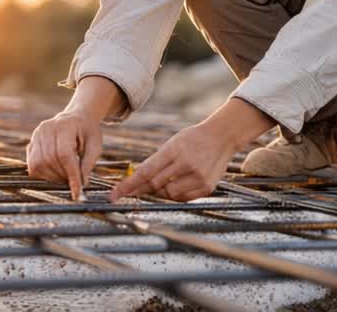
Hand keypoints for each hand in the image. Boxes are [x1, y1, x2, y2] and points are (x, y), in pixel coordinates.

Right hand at [25, 111, 101, 199]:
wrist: (77, 118)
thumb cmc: (87, 132)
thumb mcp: (95, 145)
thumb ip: (89, 163)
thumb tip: (81, 183)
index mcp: (64, 125)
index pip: (64, 154)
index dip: (71, 175)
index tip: (77, 192)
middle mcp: (46, 128)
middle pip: (50, 160)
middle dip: (63, 176)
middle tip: (74, 182)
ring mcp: (36, 135)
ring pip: (38, 165)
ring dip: (52, 177)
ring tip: (65, 176)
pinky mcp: (31, 143)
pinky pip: (32, 166)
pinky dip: (44, 174)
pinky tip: (56, 172)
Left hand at [108, 122, 236, 201]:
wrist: (222, 137)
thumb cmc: (193, 139)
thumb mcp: (172, 144)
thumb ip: (157, 162)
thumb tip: (138, 180)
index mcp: (174, 150)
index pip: (145, 172)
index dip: (128, 185)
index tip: (115, 195)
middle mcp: (186, 164)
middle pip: (155, 185)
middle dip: (141, 190)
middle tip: (130, 192)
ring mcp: (198, 177)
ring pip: (168, 194)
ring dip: (160, 192)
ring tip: (164, 182)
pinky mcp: (207, 187)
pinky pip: (183, 198)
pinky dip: (175, 195)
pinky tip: (177, 185)